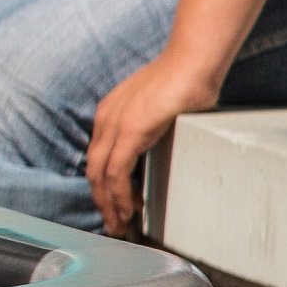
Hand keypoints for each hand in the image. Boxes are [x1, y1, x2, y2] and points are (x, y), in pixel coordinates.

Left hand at [83, 52, 220, 235]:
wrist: (191, 62)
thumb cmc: (183, 81)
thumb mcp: (157, 108)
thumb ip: (149, 127)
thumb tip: (156, 145)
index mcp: (109, 113)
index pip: (99, 157)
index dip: (104, 184)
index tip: (114, 204)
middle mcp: (105, 119)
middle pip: (94, 170)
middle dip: (102, 201)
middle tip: (114, 223)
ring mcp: (114, 124)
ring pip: (101, 175)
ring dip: (109, 204)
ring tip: (120, 224)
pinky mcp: (129, 131)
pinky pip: (116, 172)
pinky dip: (119, 195)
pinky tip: (128, 210)